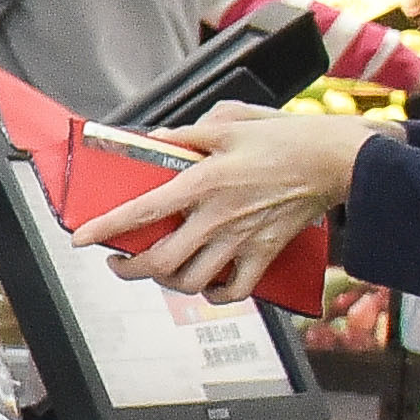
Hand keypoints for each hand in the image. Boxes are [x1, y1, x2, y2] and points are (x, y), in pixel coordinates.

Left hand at [73, 103, 374, 298]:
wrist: (339, 160)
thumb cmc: (286, 138)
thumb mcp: (230, 124)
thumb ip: (187, 133)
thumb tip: (156, 138)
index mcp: (203, 182)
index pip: (142, 211)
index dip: (106, 228)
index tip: (80, 239)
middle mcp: (218, 217)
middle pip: (161, 261)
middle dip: (129, 269)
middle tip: (117, 262)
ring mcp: (243, 240)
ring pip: (192, 281)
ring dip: (165, 284)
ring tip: (155, 273)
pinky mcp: (266, 253)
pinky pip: (236, 290)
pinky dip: (215, 295)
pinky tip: (204, 286)